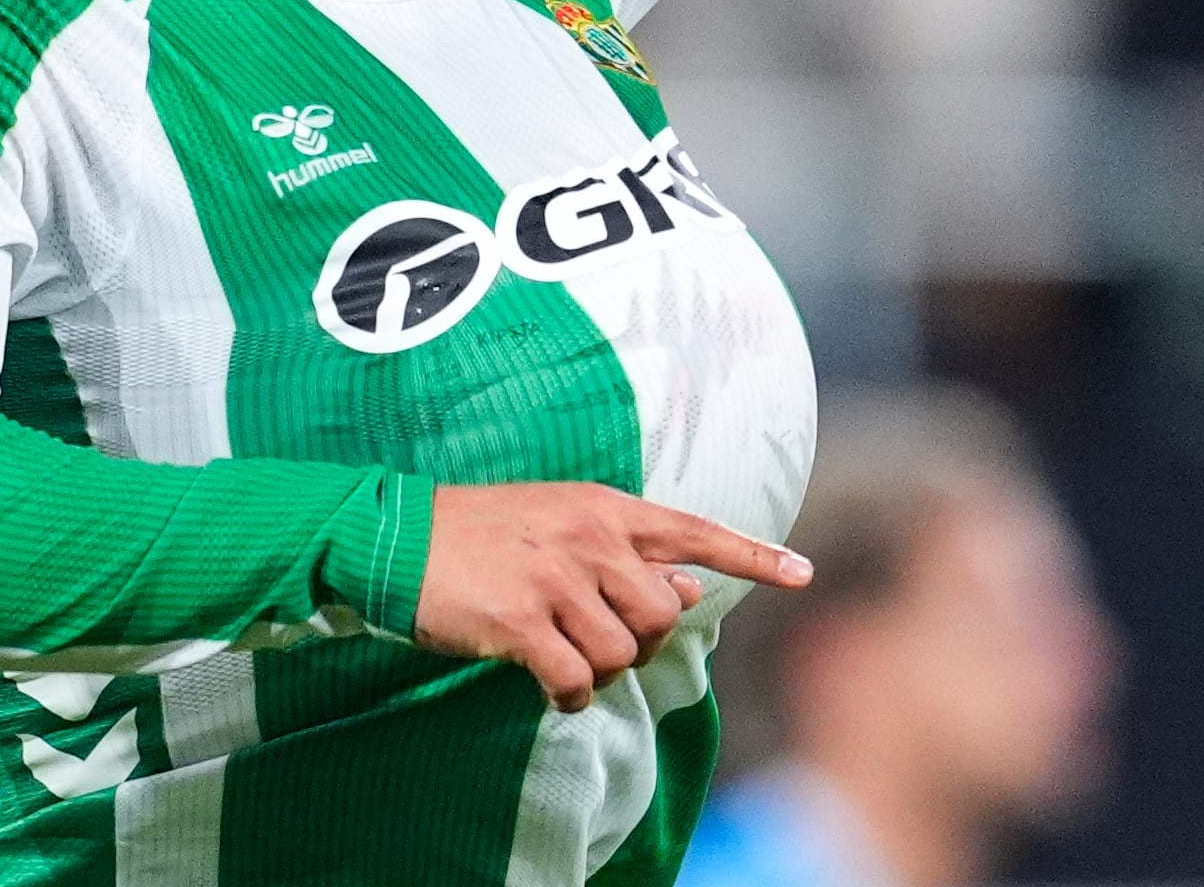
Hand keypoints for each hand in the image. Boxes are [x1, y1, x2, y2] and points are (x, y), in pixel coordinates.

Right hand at [414, 482, 812, 712]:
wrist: (399, 538)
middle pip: (663, 615)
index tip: (804, 573)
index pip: (696, 531)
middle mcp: (590, 538)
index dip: (755, 556)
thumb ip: (626, 553)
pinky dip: (570, 695)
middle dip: (641, 641)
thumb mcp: (563, 524)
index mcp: (605, 508)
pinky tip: (548, 682)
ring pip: (622, 654)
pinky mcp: (520, 622)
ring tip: (561, 653)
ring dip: (598, 670)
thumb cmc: (486, 534)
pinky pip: (577, 681)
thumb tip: (691, 587)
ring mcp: (555, 579)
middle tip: (598, 637)